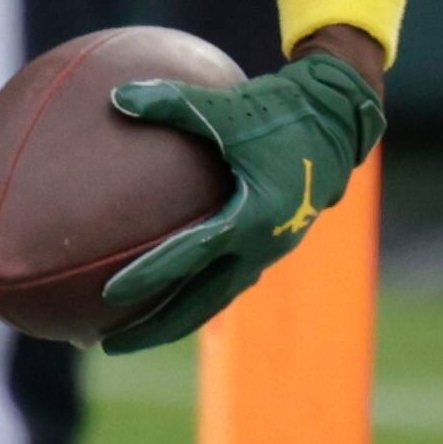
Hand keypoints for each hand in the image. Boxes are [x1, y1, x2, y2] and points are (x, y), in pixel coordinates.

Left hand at [96, 53, 384, 352]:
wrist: (337, 124)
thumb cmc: (279, 111)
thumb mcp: (226, 105)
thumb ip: (171, 102)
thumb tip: (117, 97)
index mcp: (253, 216)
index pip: (191, 255)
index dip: (149, 275)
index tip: (109, 294)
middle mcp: (262, 245)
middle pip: (200, 303)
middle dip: (154, 329)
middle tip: (105, 346)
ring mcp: (268, 252)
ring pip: (214, 301)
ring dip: (173, 321)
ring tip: (128, 337)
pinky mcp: (269, 247)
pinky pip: (225, 284)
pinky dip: (194, 297)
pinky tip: (163, 300)